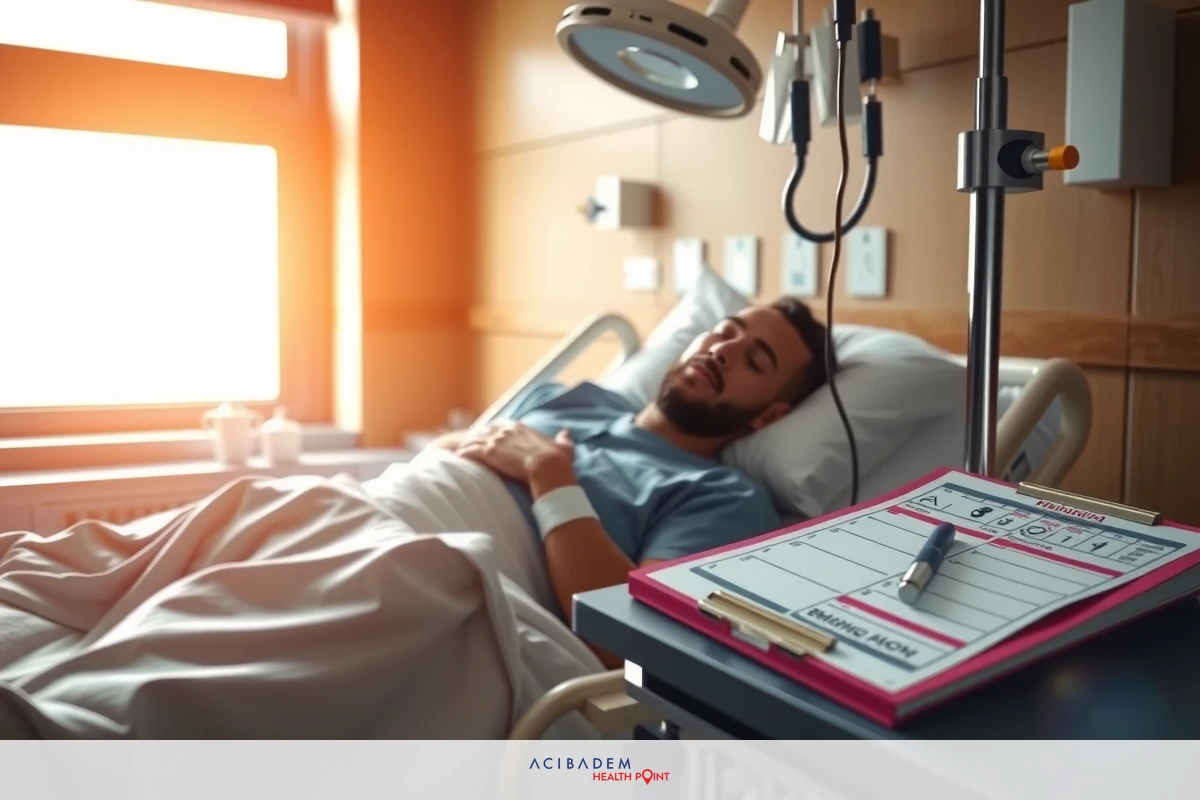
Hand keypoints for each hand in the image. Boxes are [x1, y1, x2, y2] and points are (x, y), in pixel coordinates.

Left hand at [455, 421, 573, 483]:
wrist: (548, 469)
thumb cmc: (557, 461)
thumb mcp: (564, 447)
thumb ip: (563, 438)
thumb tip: (567, 432)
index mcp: (520, 428)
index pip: (501, 425)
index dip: (493, 430)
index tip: (489, 435)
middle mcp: (505, 432)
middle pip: (484, 430)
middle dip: (476, 436)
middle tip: (469, 443)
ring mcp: (496, 442)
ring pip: (474, 439)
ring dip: (466, 444)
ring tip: (460, 449)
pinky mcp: (489, 454)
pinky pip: (470, 451)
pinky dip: (463, 453)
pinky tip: (457, 457)